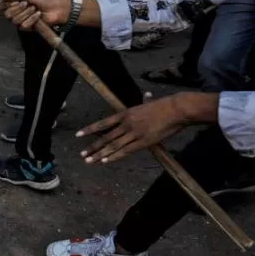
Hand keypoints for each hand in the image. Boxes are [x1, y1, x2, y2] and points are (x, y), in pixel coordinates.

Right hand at [0, 0, 71, 29]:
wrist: (55, 7)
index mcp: (13, 2)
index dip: (2, 5)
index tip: (10, 1)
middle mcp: (14, 11)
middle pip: (7, 14)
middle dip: (18, 8)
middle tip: (26, 3)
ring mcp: (20, 20)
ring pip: (15, 20)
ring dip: (26, 13)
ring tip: (34, 8)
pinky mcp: (27, 27)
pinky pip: (24, 25)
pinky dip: (32, 19)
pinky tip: (38, 15)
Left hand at [76, 94, 208, 163]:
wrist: (176, 110)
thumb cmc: (164, 106)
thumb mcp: (146, 103)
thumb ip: (142, 103)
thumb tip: (146, 95)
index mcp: (125, 113)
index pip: (103, 123)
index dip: (90, 129)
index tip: (78, 134)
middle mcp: (126, 124)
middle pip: (106, 137)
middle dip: (93, 147)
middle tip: (82, 154)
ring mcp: (134, 133)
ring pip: (113, 146)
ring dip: (100, 154)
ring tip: (89, 160)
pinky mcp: (144, 142)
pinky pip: (126, 151)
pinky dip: (115, 156)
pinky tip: (105, 161)